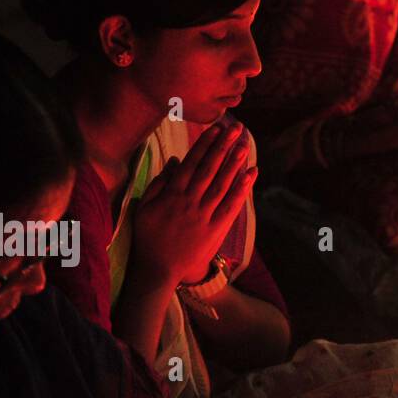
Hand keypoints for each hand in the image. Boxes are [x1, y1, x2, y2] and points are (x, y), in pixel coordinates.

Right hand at [131, 121, 256, 286]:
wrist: (158, 269)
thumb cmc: (149, 237)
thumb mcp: (146, 208)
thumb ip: (159, 183)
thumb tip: (174, 160)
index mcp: (171, 195)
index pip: (191, 163)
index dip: (204, 145)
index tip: (216, 129)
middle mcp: (189, 202)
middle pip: (209, 169)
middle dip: (223, 146)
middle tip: (236, 128)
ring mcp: (203, 215)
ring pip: (222, 184)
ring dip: (235, 163)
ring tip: (245, 144)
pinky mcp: (215, 229)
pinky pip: (231, 205)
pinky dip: (242, 188)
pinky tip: (252, 173)